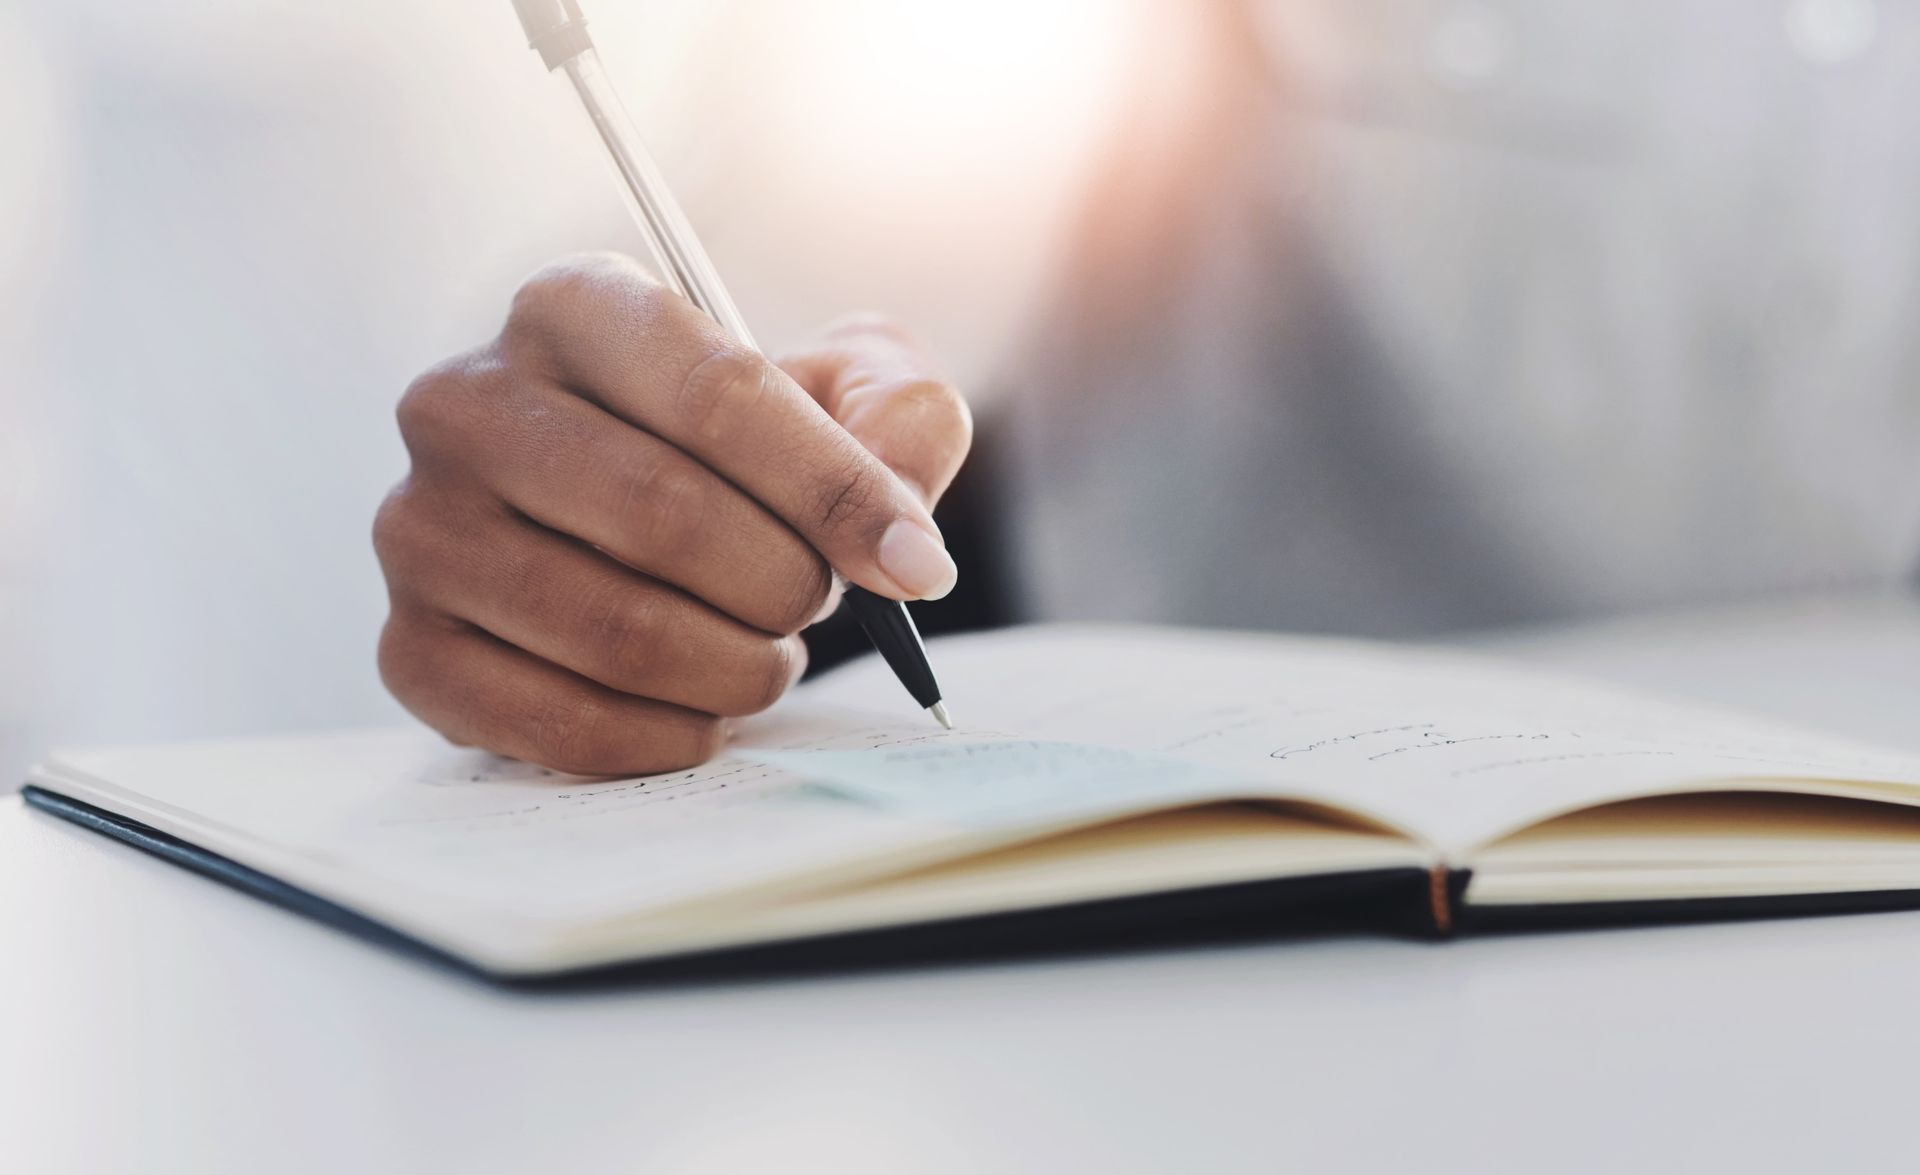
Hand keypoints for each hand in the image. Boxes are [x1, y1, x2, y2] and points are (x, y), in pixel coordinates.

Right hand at [373, 253, 971, 773]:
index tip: (916, 567)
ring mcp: (420, 528)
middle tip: (815, 604)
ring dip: (735, 668)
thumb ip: (900, 417)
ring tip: (764, 654)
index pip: (715, 393)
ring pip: (616, 630)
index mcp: (573, 306)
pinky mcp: (409, 645)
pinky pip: (558, 722)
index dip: (833, 490)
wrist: (631, 517)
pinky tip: (700, 712)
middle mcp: (464, 401)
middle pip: (664, 516)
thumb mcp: (843, 388)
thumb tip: (902, 531)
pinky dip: (664, 737)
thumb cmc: (745, 448)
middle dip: (783, 585)